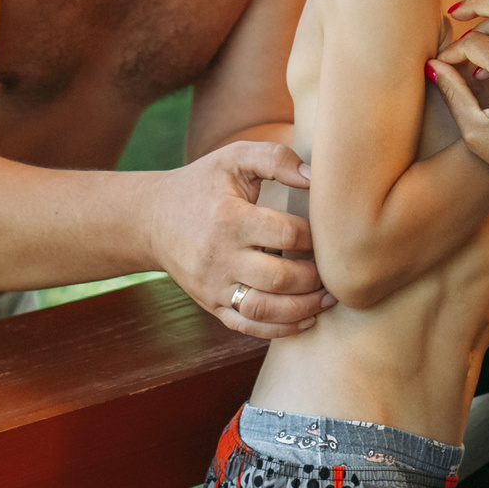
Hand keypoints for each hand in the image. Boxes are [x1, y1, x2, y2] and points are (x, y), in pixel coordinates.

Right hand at [149, 141, 333, 339]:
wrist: (152, 219)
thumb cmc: (202, 184)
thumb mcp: (233, 158)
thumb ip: (275, 158)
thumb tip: (315, 176)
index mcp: (229, 218)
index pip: (287, 234)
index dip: (317, 237)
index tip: (330, 233)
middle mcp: (219, 256)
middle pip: (280, 278)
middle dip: (316, 277)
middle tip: (336, 270)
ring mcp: (213, 286)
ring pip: (266, 310)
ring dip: (305, 308)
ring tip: (328, 297)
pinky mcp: (211, 305)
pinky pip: (249, 327)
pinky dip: (281, 329)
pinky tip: (307, 318)